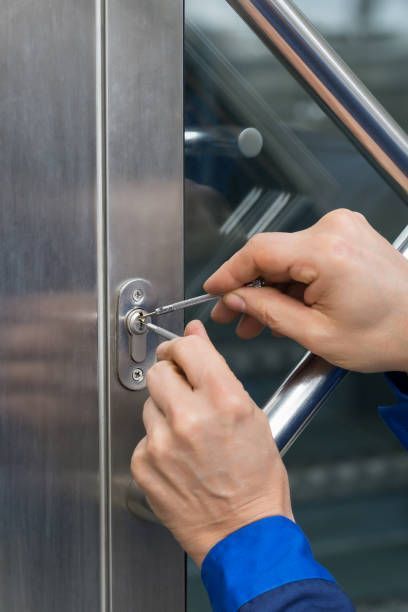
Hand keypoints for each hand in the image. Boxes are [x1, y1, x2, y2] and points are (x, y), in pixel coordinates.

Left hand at [131, 321, 292, 565]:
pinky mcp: (144, 464)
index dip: (182, 346)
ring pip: (149, 403)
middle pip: (159, 371)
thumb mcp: (252, 416)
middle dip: (171, 377)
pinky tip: (179, 458)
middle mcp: (189, 418)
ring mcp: (162, 443)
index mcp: (223, 400)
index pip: (186, 347)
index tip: (180, 352)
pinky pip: (143, 436)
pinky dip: (158, 442)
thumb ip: (218, 371)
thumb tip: (194, 336)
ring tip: (189, 435)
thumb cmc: (256, 481)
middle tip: (184, 393)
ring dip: (165, 411)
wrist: (243, 534)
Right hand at [205, 209, 407, 372]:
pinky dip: (291, 280)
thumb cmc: (385, 335)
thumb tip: (235, 298)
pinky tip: (283, 305)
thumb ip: (268, 311)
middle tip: (231, 315)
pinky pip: (305, 255)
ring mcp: (343, 228)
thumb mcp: (317, 334)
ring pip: (286, 256)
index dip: (229, 272)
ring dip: (270, 287)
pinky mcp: (347, 235)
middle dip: (248, 287)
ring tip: (256, 321)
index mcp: (327, 253)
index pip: (259, 251)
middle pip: (271, 254)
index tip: (212, 290)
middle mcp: (334, 230)